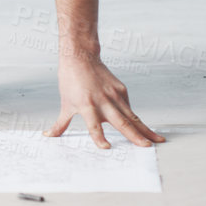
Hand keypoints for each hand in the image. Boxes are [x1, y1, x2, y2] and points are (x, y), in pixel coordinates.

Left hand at [45, 55, 164, 148]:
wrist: (81, 58)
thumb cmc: (71, 81)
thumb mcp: (65, 104)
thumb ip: (60, 124)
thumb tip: (48, 136)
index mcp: (87, 105)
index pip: (93, 125)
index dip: (99, 136)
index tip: (106, 148)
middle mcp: (103, 101)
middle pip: (121, 121)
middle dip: (135, 135)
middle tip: (146, 146)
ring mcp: (114, 95)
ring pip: (132, 115)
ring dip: (145, 129)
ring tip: (157, 140)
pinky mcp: (121, 90)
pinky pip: (129, 108)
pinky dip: (136, 119)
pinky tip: (145, 129)